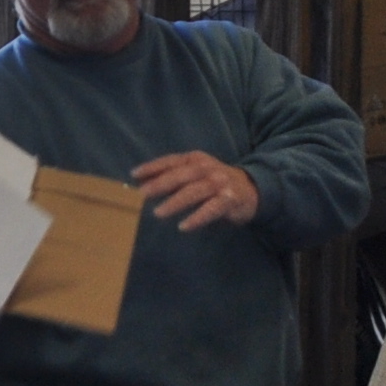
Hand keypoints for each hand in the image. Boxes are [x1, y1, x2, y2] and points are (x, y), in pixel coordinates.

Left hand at [132, 151, 259, 231]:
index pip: (171, 161)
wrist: (251, 190)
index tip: (134, 175)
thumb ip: (174, 176)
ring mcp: (219, 183)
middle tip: (142, 194)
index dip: (153, 167)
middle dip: (160, 184)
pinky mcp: (230, 199)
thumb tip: (143, 184)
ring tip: (158, 212)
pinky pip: (211, 209)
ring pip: (195, 191)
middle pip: (181, 175)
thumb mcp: (196, 173)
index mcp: (196, 159)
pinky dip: (197, 217)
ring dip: (176, 201)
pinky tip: (184, 226)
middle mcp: (207, 168)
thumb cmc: (215, 183)